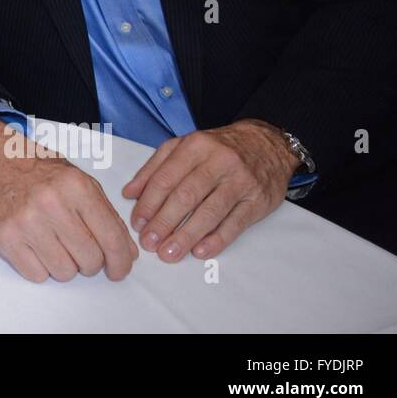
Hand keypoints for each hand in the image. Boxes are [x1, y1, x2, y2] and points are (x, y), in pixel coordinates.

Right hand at [0, 116, 137, 281]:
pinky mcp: (5, 237)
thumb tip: (126, 254)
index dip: (121, 261)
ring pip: (64, 272)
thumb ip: (106, 215)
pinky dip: (41, 268)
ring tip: (55, 245)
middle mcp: (51, 203)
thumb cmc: (39, 170)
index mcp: (76, 186)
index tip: (120, 270)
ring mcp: (26, 221)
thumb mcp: (79, 181)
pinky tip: (36, 247)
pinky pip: (36, 275)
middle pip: (90, 260)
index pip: (111, 237)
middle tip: (81, 251)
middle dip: (91, 262)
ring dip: (65, 265)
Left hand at [122, 119, 298, 262]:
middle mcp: (218, 162)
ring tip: (169, 252)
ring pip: (209, 212)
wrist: (266, 144)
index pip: (166, 178)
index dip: (149, 203)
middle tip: (149, 242)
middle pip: (186, 196)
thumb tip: (129, 193)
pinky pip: (235, 223)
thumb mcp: (183, 147)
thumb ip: (154, 168)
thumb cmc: (218, 149)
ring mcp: (240, 181)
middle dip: (164, 222)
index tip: (137, 223)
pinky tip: (200, 251)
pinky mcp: (258, 200)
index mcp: (195, 146)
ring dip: (186, 235)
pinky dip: (216, 240)